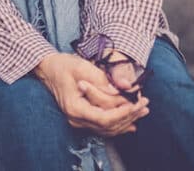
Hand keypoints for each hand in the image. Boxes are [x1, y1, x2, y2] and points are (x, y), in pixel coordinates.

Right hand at [34, 53, 148, 136]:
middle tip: (145, 104)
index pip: (104, 118)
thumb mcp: (82, 67)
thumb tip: (123, 89)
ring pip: (108, 128)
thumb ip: (102, 80)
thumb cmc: (63, 66)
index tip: (137, 102)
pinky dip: (119, 124)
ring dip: (127, 120)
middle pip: (108, 125)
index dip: (123, 112)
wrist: (48, 69)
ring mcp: (79, 121)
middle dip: (130, 115)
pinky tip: (132, 122)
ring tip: (143, 110)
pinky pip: (103, 126)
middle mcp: (76, 119)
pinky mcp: (83, 118)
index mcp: (75, 108)